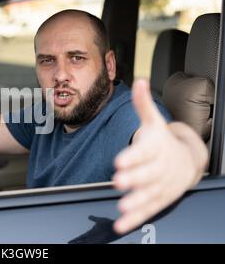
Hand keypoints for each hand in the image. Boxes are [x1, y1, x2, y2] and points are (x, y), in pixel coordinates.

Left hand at [112, 79, 207, 233]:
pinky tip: (121, 224)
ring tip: (122, 207)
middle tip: (118, 181)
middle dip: (133, 179)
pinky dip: (135, 218)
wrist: (188, 161)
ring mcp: (160, 186)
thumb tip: (139, 81)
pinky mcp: (158, 200)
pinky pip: (147, 210)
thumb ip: (143, 105)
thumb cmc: (163, 141)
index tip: (119, 160)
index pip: (144, 152)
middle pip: (146, 174)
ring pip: (148, 195)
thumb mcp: (154, 122)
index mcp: (156, 148)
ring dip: (135, 202)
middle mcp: (159, 168)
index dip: (132, 157)